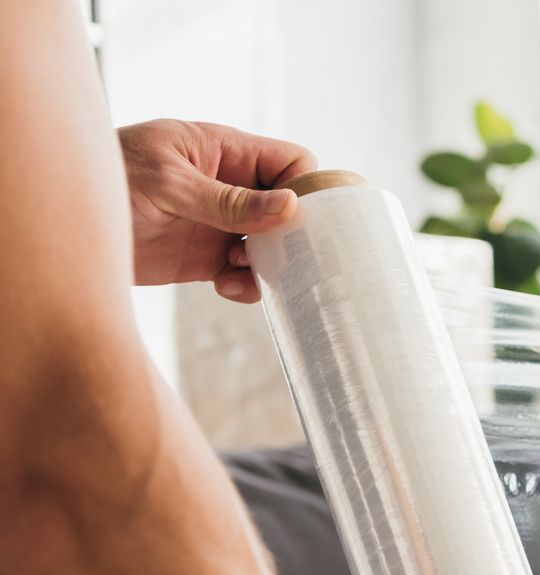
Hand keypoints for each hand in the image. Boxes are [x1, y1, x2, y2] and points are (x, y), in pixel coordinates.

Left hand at [117, 119, 315, 302]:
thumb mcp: (169, 183)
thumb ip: (228, 200)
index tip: (302, 219)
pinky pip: (246, 274)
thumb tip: (291, 208)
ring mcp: (220, 224)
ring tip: (242, 269)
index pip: (290, 162)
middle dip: (293, 234)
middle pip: (289, 209)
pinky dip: (246, 286)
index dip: (306, 188)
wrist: (61, 226)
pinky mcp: (206, 258)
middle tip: (282, 254)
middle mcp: (229, 187)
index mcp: (224, 151)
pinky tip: (225, 286)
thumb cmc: (106, 178)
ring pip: (272, 246)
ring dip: (269, 264)